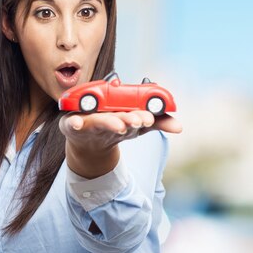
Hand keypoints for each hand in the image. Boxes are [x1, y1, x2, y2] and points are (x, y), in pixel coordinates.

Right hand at [59, 111, 181, 178]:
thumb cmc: (115, 126)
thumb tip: (180, 127)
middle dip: (127, 119)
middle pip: (118, 115)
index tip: (149, 120)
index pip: (133, 112)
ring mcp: (89, 119)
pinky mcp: (73, 125)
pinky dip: (74, 123)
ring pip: (99, 120)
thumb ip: (158, 124)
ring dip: (108, 122)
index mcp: (122, 110)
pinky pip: (72, 124)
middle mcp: (106, 112)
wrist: (89, 141)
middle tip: (139, 121)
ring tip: (120, 126)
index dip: (141, 116)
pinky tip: (78, 123)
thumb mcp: (137, 128)